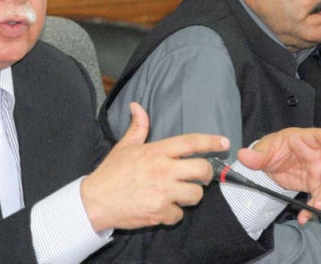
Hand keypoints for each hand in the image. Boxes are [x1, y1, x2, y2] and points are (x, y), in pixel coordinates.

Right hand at [81, 102, 229, 231]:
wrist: (96, 201)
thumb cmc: (111, 173)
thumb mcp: (124, 147)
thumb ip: (137, 127)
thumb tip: (137, 106)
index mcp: (156, 152)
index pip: (191, 143)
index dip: (211, 141)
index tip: (224, 142)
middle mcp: (163, 170)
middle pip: (202, 170)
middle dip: (206, 174)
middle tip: (199, 176)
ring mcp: (163, 193)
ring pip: (196, 195)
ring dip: (190, 195)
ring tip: (178, 193)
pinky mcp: (161, 212)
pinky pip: (180, 215)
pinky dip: (173, 213)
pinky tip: (162, 208)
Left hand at [237, 127, 320, 224]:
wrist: (269, 164)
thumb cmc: (271, 149)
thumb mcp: (262, 150)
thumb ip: (255, 155)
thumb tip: (243, 155)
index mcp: (305, 139)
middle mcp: (317, 154)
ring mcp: (318, 170)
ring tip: (317, 206)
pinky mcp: (314, 185)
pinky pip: (318, 196)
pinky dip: (313, 208)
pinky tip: (305, 217)